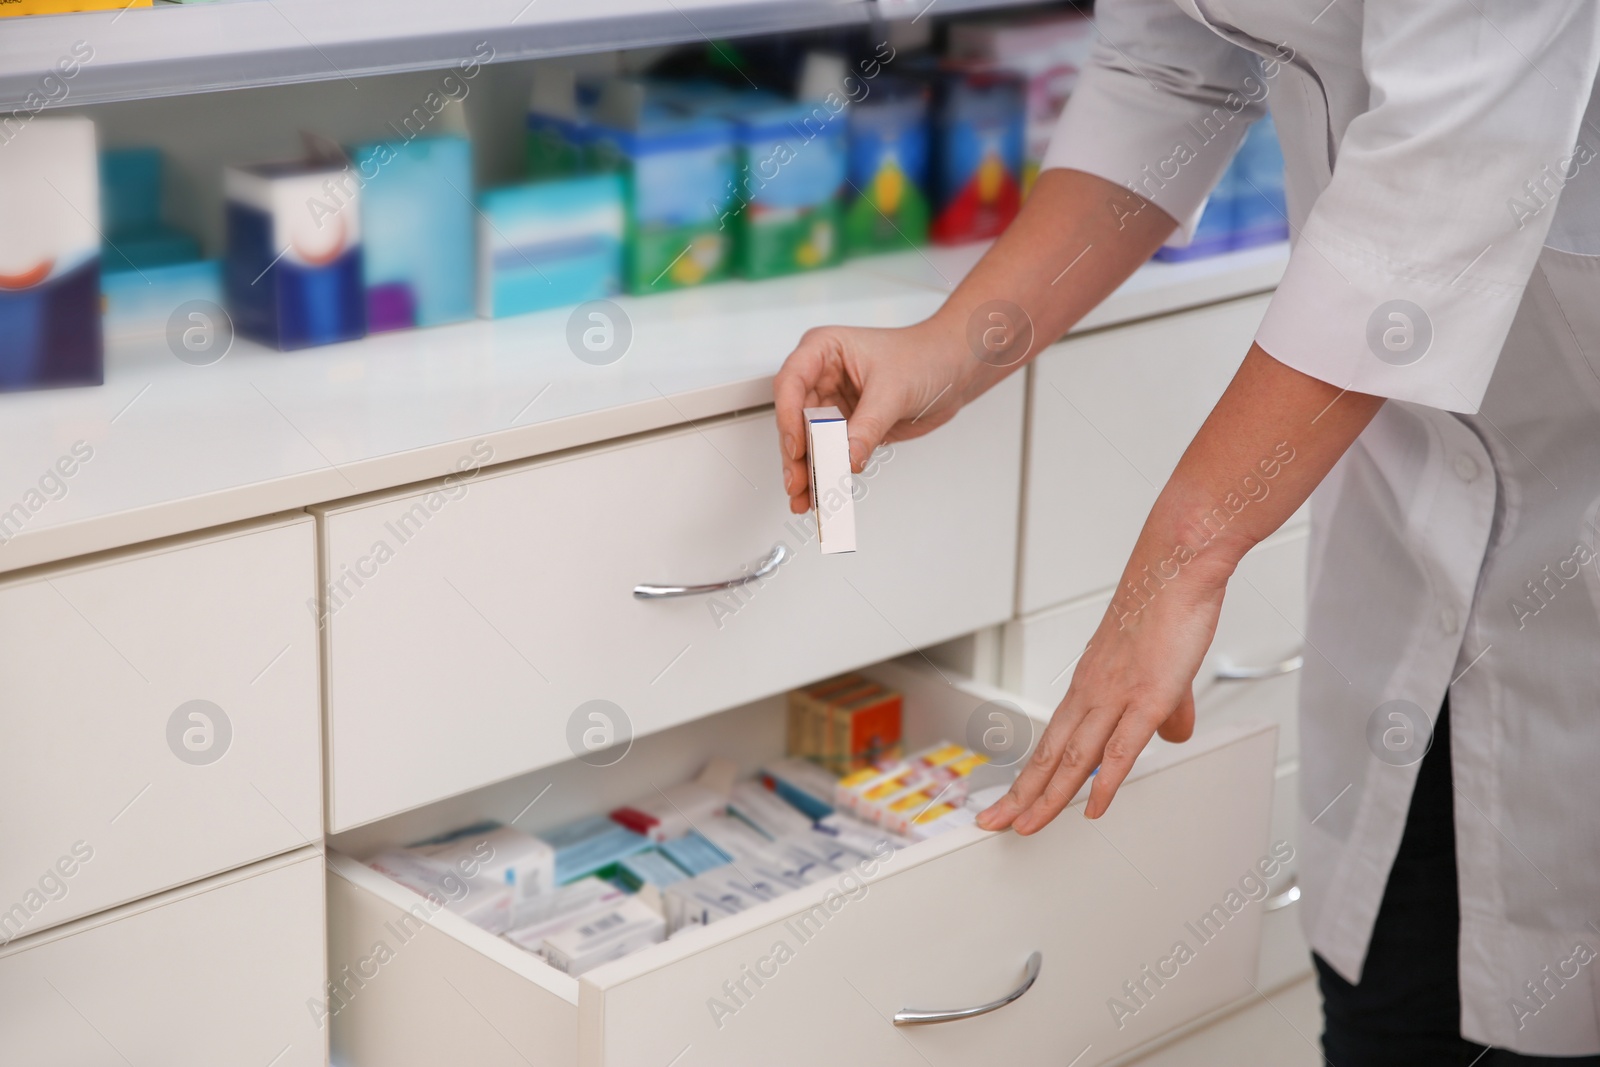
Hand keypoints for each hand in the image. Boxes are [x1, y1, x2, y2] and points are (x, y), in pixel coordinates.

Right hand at [773, 320, 972, 513]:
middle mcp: (821, 376)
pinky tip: (819, 492)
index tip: (798, 447)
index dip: (788, 416)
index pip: (791, 383)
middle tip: (799, 483)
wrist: (954, 370)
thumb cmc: (925, 356)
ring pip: (807, 441)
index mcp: (823, 350)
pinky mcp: (846, 427)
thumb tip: (845, 458)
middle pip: (794, 418)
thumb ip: (866, 427)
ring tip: (805, 497)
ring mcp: (832, 403)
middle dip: (796, 454)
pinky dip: (825, 473)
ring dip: (805, 471)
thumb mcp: (893, 390)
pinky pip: (829, 453)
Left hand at [976, 566, 1224, 830]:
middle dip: (1019, 794)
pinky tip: (1091, 808)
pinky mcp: (1147, 696)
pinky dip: (1104, 783)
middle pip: (1048, 754)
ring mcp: (1116, 695)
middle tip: (991, 823)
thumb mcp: (1163, 668)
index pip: (1051, 740)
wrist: (1175, 565)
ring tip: (1025, 827)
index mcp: (1088, 685)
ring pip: (1073, 757)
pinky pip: (1121, 748)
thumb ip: (1166, 707)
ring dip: (1047, 796)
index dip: (1030, 775)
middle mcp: (1091, 692)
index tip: (1010, 800)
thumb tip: (1173, 734)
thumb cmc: (1165, 606)